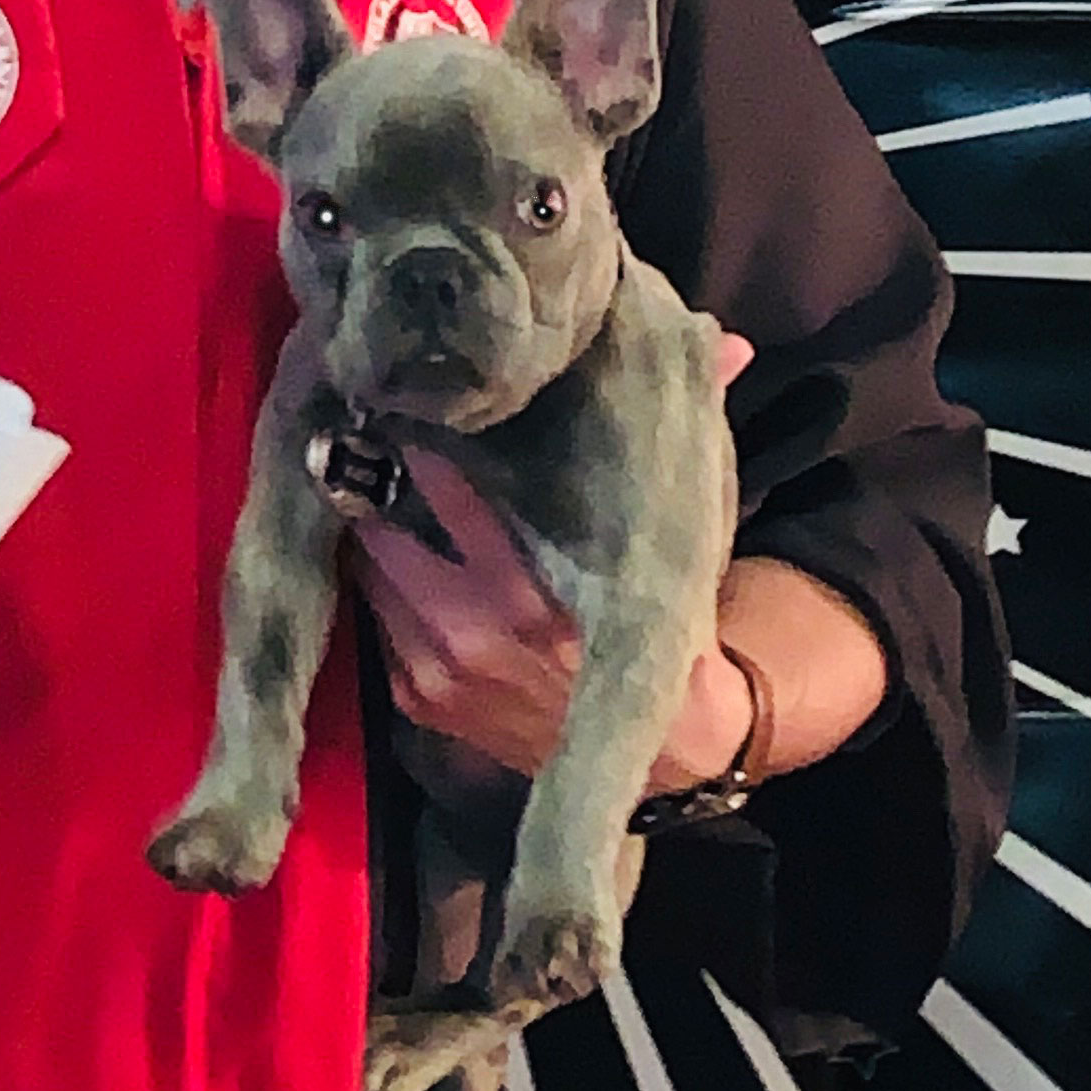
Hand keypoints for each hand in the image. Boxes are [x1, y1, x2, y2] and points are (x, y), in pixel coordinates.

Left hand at [353, 332, 753, 780]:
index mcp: (530, 590)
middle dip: (371, 469)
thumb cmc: (668, 618)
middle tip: (364, 418)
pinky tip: (384, 536)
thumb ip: (693, 428)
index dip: (413, 429)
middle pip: (378, 522)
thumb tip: (728, 340)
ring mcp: (437, 670)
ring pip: (365, 566)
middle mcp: (472, 632)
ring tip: (361, 466)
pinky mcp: (417, 698)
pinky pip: (371, 614)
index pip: (439, 485)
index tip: (404, 387)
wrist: (663, 750)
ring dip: (364, 519)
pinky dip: (376, 573)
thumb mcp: (682, 529)